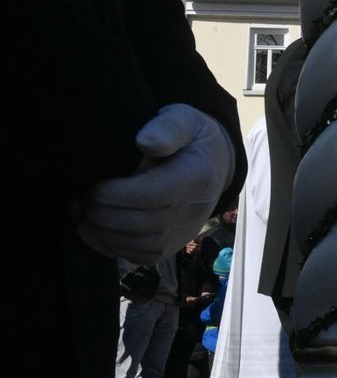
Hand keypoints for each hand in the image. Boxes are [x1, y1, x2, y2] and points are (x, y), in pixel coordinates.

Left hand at [76, 104, 234, 264]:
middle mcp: (194, 210)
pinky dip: (113, 248)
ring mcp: (186, 231)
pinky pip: (142, 257)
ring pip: (139, 245)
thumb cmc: (192, 139)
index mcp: (196, 177)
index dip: (114, 195)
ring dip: (103, 233)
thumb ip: (167, 127)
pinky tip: (95, 230)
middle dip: (102, 213)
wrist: (215, 164)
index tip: (92, 184)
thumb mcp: (184, 120)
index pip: (152, 195)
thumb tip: (145, 143)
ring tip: (82, 212)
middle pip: (142, 223)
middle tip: (80, 197)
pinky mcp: (175, 244)